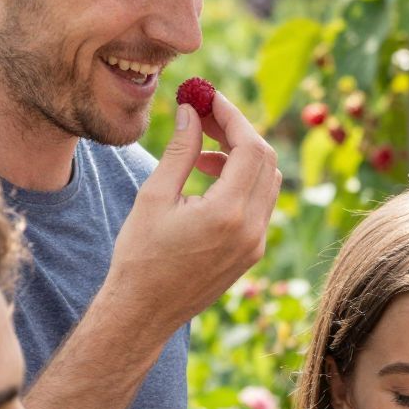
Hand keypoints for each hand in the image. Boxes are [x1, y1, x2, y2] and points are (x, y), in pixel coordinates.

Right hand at [107, 89, 281, 335]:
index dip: (232, 115)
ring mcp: (256, 244)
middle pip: (266, 161)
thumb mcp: (155, 195)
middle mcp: (252, 229)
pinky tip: (209, 177)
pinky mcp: (252, 252)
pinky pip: (261, 204)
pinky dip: (243, 181)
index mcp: (229, 213)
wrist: (144, 311)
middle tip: (206, 115)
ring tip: (202, 149)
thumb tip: (191, 110)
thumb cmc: (141, 255)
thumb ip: (180, 149)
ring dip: (242, 155)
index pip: (250, 147)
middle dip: (239, 131)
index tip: (208, 97)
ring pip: (268, 181)